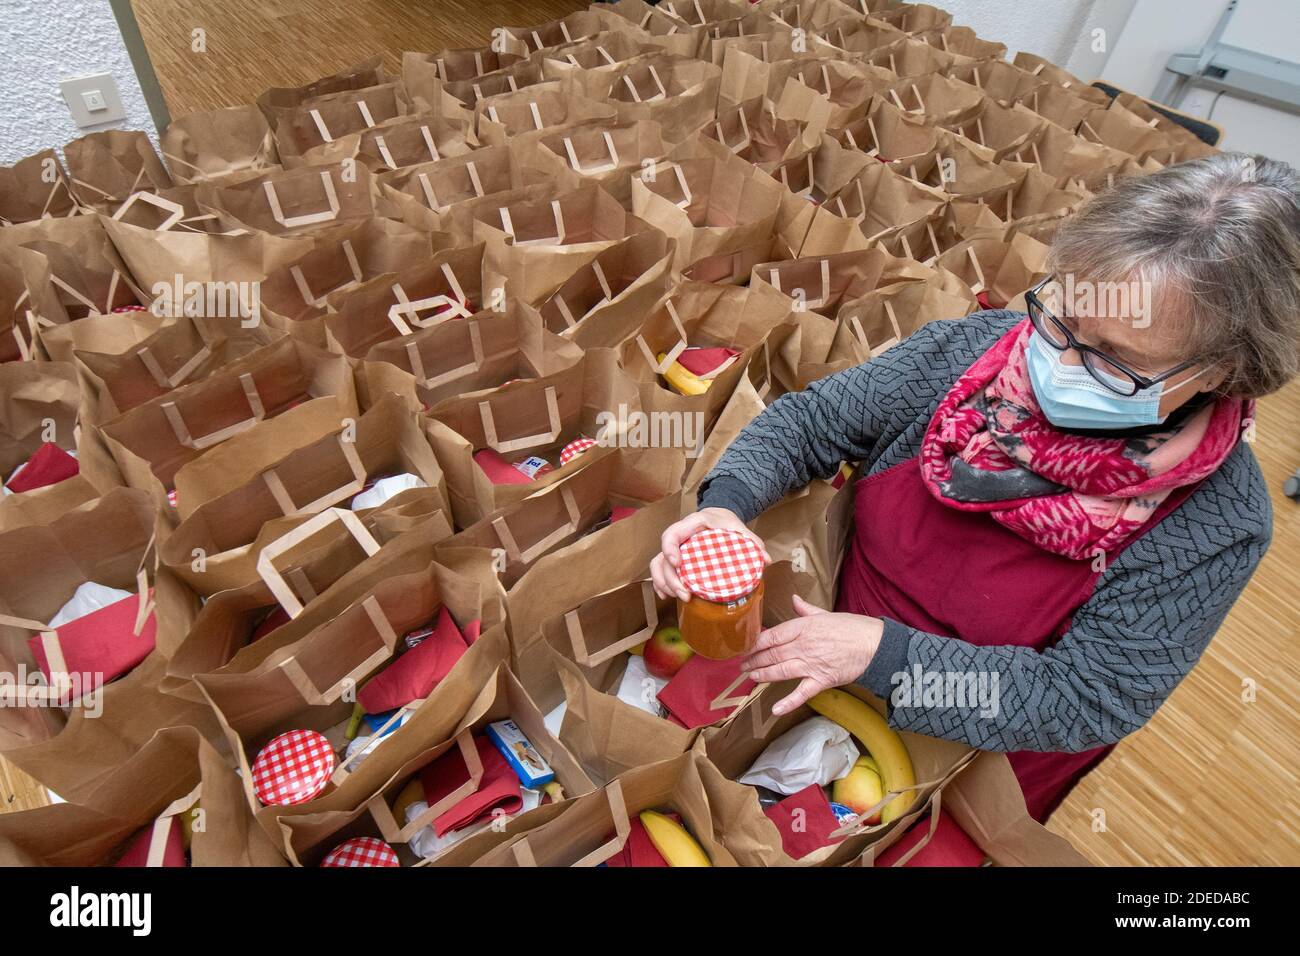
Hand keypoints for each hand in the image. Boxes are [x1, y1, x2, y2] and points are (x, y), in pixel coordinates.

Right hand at [650, 507, 769, 601]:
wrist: (718, 518)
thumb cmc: (726, 523)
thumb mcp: (739, 528)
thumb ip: (752, 542)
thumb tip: (766, 560)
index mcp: (692, 524)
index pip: (672, 534)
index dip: (670, 549)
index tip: (678, 564)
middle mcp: (679, 536)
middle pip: (663, 557)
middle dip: (670, 579)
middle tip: (685, 595)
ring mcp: (675, 548)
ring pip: (658, 565)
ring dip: (664, 584)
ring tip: (677, 598)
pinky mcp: (675, 559)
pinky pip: (660, 571)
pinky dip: (661, 584)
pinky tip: (666, 596)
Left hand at [741, 595, 882, 715]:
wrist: (875, 645)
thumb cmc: (852, 628)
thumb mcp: (826, 614)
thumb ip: (806, 609)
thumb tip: (793, 599)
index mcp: (803, 627)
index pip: (772, 635)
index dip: (756, 643)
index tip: (746, 646)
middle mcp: (803, 645)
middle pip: (772, 654)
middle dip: (754, 660)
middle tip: (742, 664)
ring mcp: (811, 664)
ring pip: (780, 671)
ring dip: (763, 675)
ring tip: (751, 677)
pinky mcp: (821, 680)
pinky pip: (801, 693)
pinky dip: (788, 702)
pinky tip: (775, 709)